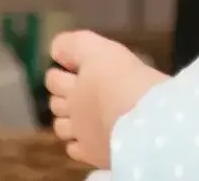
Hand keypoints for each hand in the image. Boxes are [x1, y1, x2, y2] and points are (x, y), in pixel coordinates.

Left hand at [46, 30, 160, 168]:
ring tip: (80, 115)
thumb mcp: (102, 50)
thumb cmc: (126, 79)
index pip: (54, 78)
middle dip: (60, 95)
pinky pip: (74, 149)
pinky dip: (76, 142)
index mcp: (75, 83)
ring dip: (66, 120)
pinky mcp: (92, 153)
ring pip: (61, 127)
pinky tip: (86, 137)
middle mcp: (73, 108)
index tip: (69, 67)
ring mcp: (80, 133)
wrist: (144, 120)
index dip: (58, 72)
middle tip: (76, 90)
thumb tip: (54, 48)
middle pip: (55, 102)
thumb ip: (76, 45)